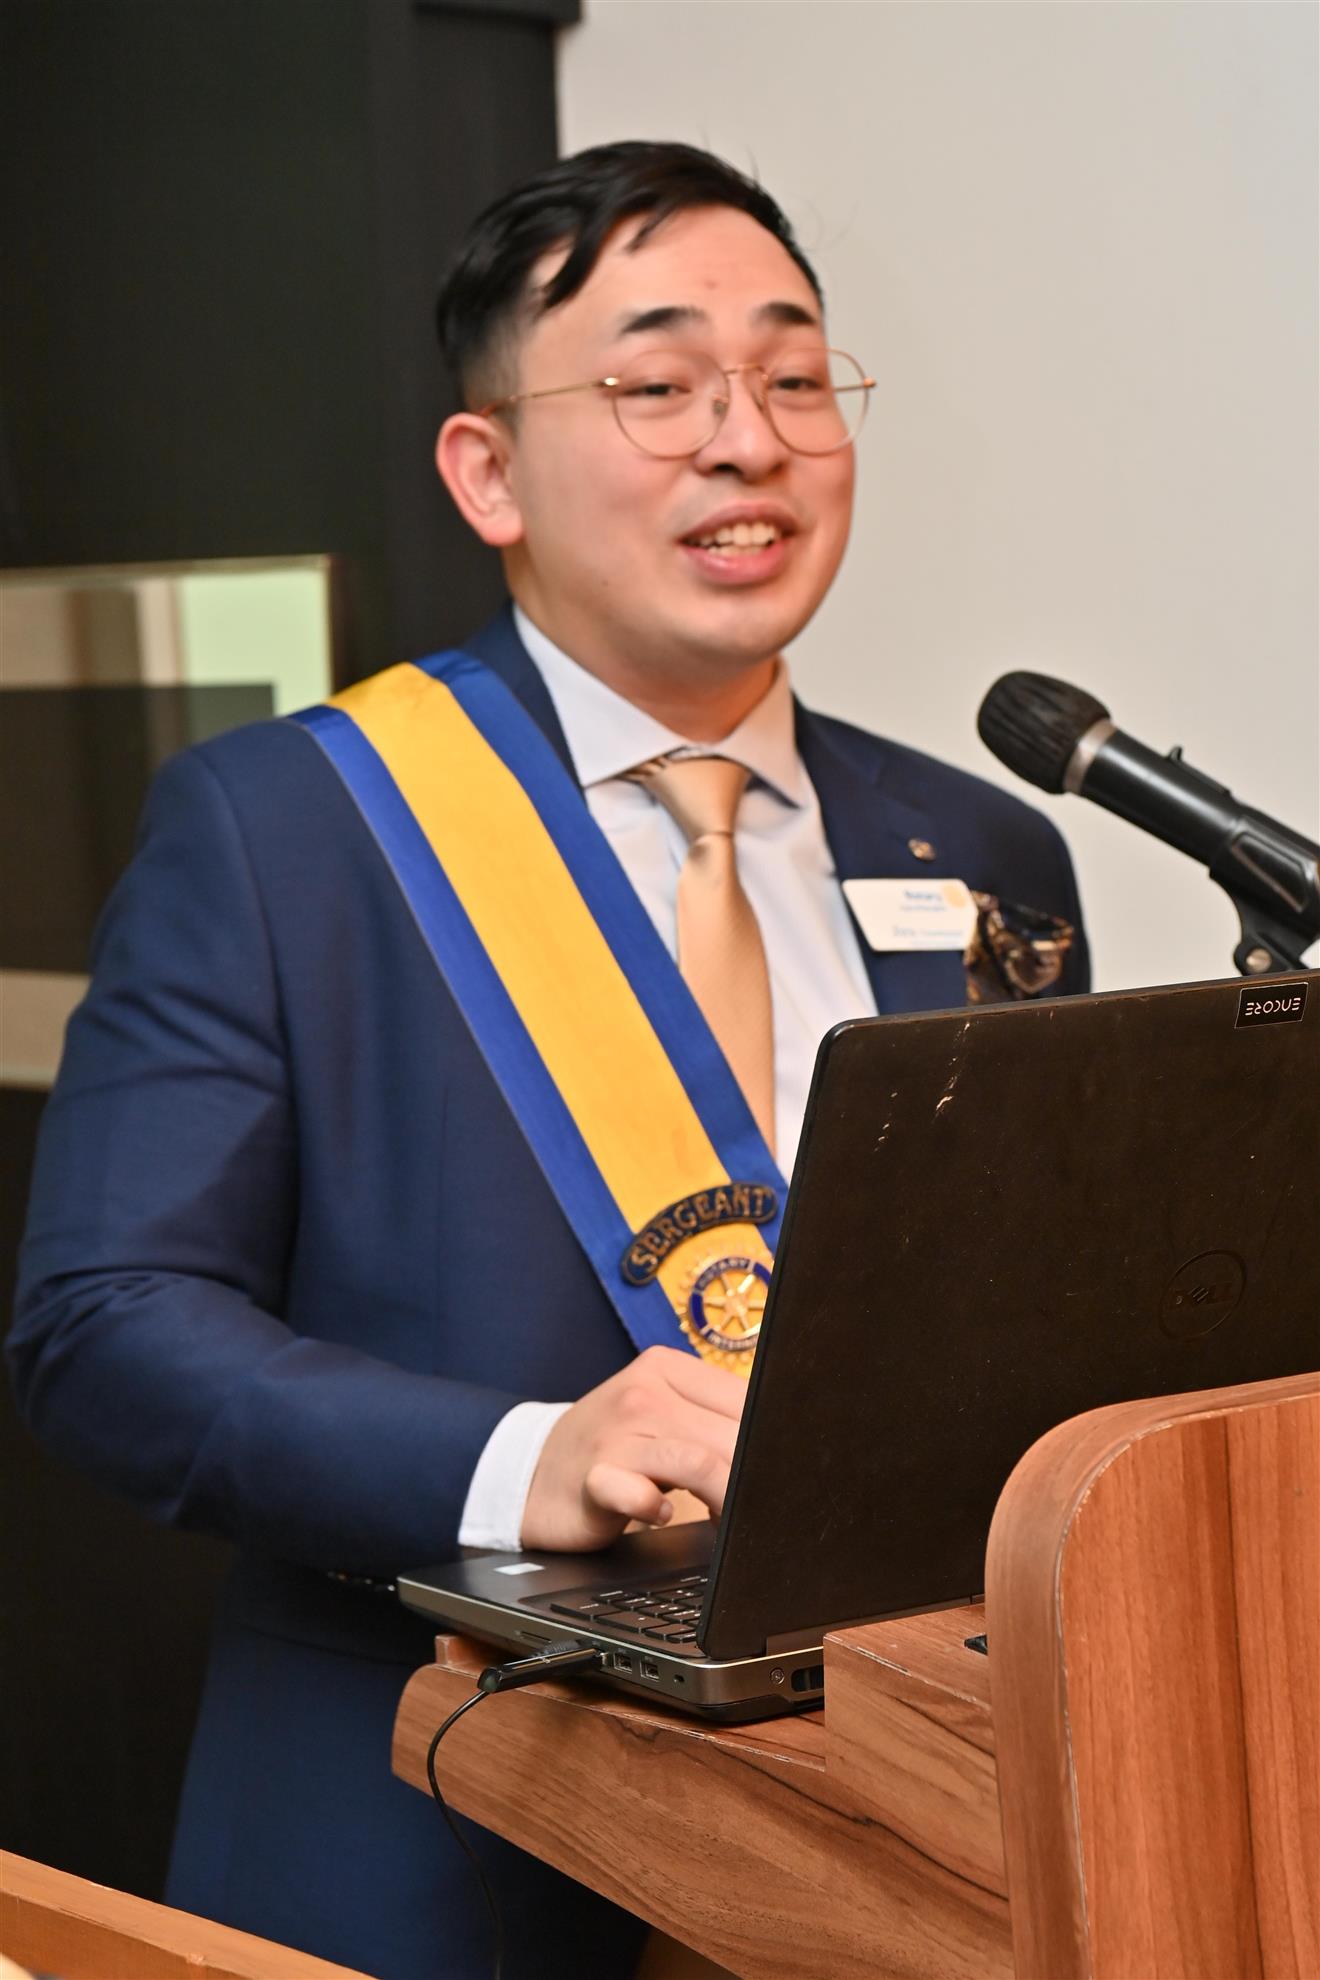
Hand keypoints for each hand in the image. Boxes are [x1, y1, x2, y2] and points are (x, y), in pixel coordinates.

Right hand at [520, 1346, 747, 1551]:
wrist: (531, 1473)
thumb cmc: (611, 1447)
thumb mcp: (660, 1414)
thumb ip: (709, 1419)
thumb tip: (775, 1448)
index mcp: (665, 1367)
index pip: (745, 1398)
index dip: (767, 1442)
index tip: (768, 1471)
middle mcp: (642, 1393)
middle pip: (731, 1433)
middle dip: (750, 1478)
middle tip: (750, 1505)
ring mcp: (616, 1434)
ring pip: (700, 1462)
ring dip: (723, 1498)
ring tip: (722, 1518)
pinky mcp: (596, 1478)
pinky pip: (641, 1495)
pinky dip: (659, 1509)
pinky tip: (661, 1512)